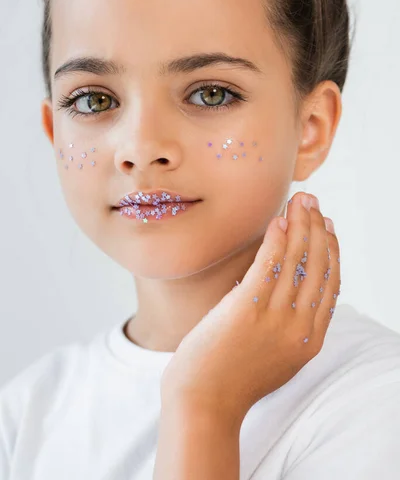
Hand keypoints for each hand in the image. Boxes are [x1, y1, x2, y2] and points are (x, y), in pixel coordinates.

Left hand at [160, 192, 340, 425]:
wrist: (203, 404)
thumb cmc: (232, 379)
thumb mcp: (275, 356)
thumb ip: (289, 326)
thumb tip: (286, 286)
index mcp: (309, 340)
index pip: (330, 286)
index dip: (332, 252)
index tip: (328, 228)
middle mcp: (300, 327)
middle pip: (318, 267)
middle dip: (319, 229)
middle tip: (314, 202)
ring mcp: (275, 319)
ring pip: (298, 261)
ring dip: (301, 224)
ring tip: (300, 200)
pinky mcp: (248, 309)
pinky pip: (269, 265)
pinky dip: (277, 239)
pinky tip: (279, 220)